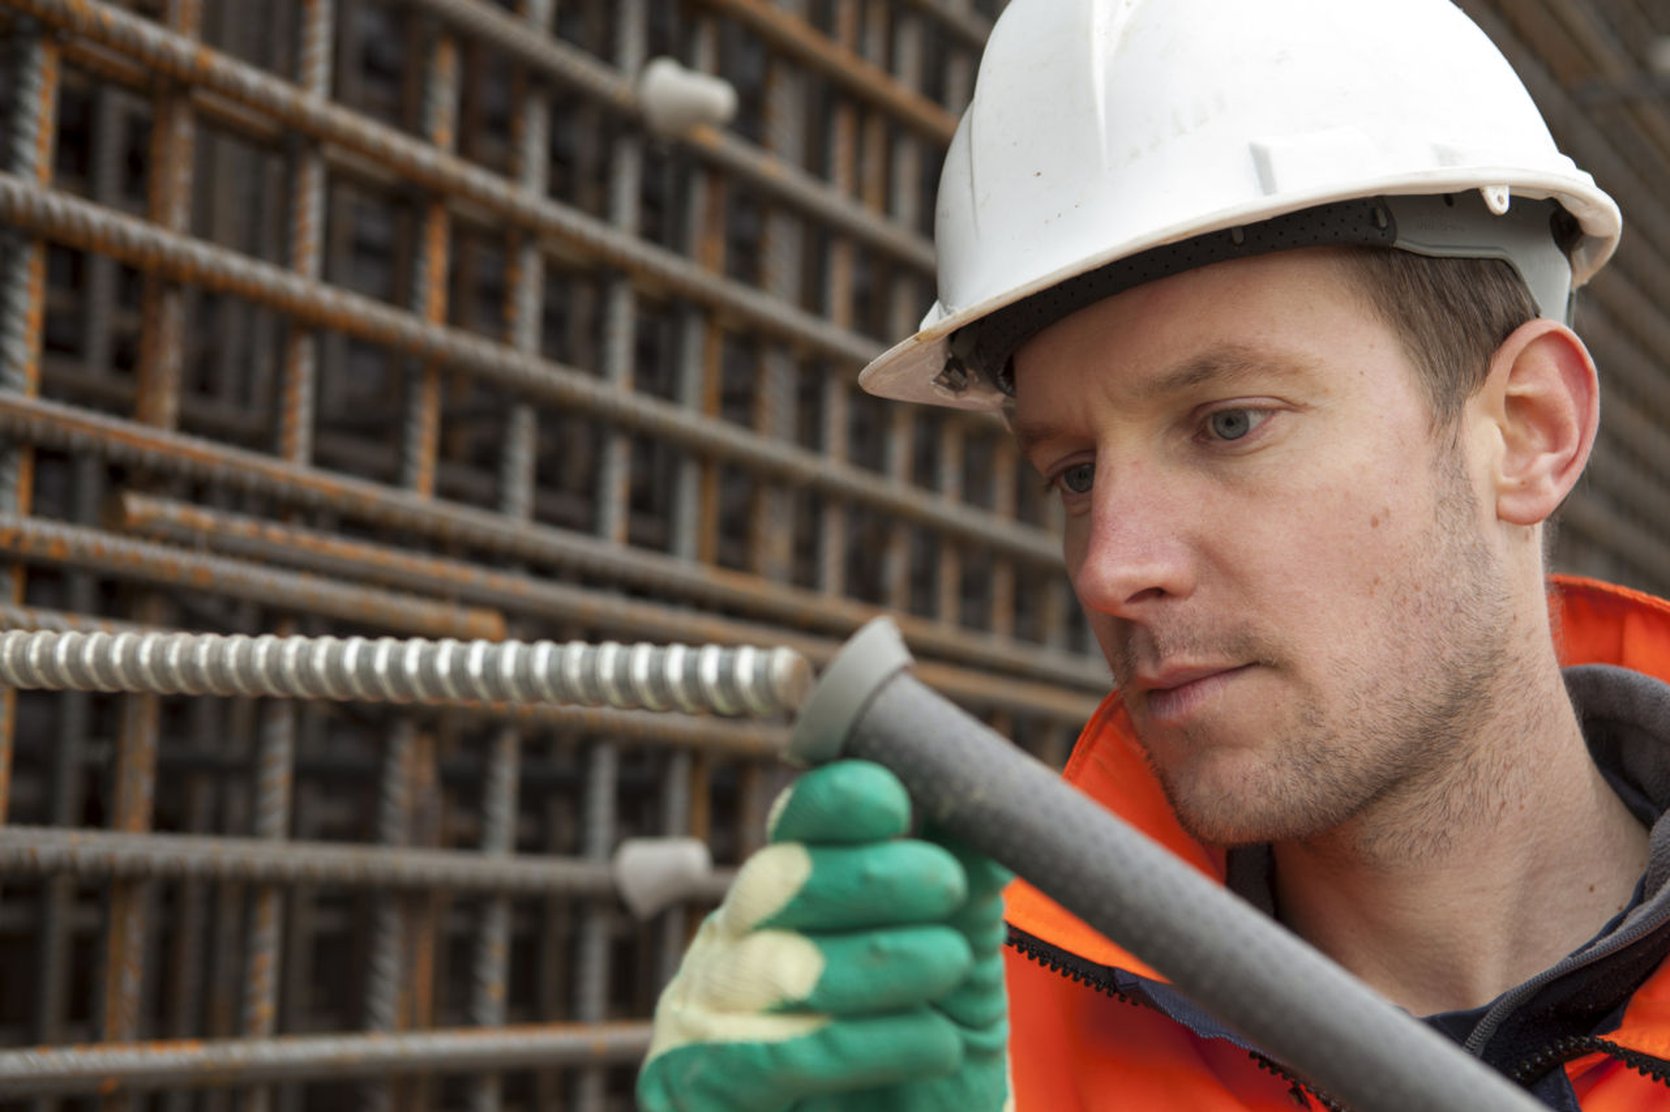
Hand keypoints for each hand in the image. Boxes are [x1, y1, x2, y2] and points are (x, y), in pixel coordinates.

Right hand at [637, 759, 1010, 1110]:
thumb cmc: (921, 1068)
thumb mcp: (956, 978)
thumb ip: (961, 904)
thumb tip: (991, 833)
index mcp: (785, 895)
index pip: (798, 823)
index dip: (837, 803)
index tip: (897, 802)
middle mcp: (731, 941)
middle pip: (781, 880)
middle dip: (868, 874)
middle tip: (945, 883)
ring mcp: (705, 1015)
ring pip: (785, 967)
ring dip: (878, 958)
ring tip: (951, 961)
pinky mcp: (700, 1089)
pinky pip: (785, 1055)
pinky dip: (873, 1044)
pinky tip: (936, 1043)